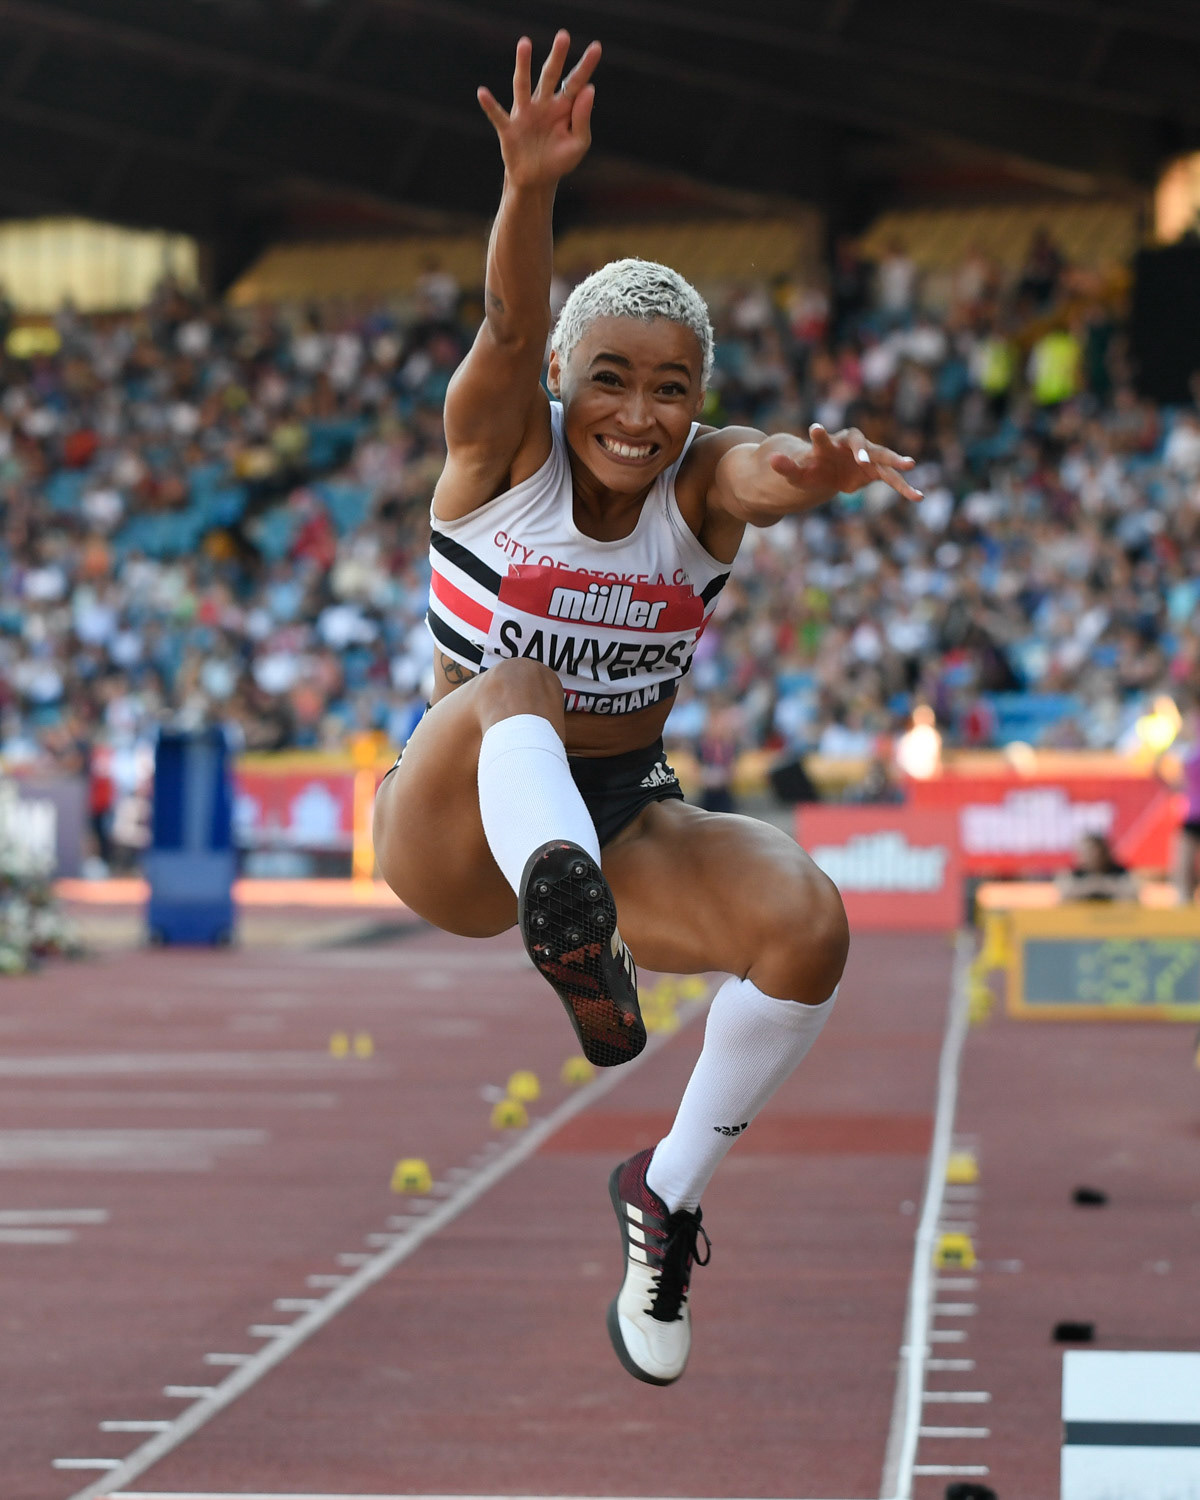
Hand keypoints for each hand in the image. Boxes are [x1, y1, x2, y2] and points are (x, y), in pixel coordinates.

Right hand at [477, 31, 600, 188]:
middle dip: (557, 57)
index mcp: (563, 108)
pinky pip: (498, 115)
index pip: (576, 83)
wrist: (536, 180)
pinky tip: (483, 93)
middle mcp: (544, 104)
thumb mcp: (578, 144)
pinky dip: (490, 105)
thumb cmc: (558, 160)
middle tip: (564, 36)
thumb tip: (589, 89)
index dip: (586, 66)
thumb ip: (583, 119)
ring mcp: (525, 114)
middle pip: (551, 76)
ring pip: (523, 85)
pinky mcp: (509, 129)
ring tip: (525, 43)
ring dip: (523, 66)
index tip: (597, 48)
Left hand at [769, 425, 921, 502]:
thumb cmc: (810, 469)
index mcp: (831, 444)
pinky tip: (918, 497)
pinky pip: (892, 479)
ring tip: (910, 465)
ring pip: (884, 459)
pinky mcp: (876, 472)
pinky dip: (904, 487)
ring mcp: (867, 458)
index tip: (816, 430)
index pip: (828, 438)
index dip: (823, 436)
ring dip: (896, 462)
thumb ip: (786, 466)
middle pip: (863, 444)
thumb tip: (771, 460)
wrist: (826, 473)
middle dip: (866, 449)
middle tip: (865, 458)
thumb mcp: (796, 473)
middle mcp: (852, 447)